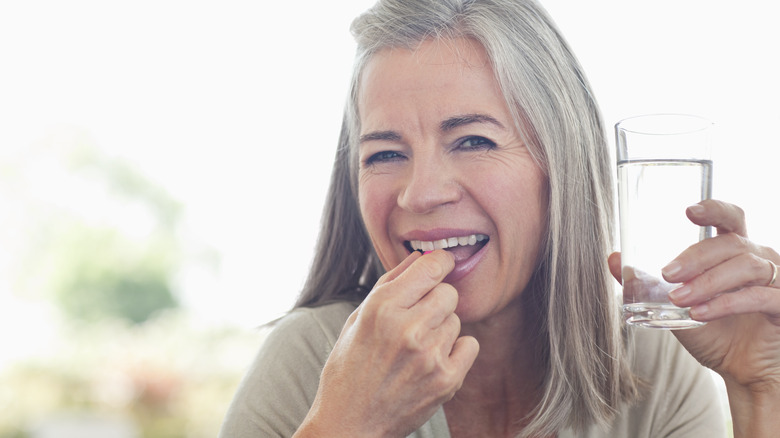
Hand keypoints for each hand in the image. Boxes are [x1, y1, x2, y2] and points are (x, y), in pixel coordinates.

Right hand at [297, 250, 478, 437]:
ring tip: (417, 347)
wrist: (349, 424)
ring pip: (456, 319)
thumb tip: (420, 256)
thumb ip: (390, 283)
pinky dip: (456, 350)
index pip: (430, 266)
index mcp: (381, 308)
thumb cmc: (349, 368)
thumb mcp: (357, 319)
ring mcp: (429, 355)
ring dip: (442, 328)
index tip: (442, 265)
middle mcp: (407, 328)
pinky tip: (433, 360)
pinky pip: (470, 345)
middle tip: (420, 317)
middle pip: (448, 292)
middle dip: (436, 300)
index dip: (440, 262)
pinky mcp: (446, 380)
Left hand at [609, 199, 779, 436]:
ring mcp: (777, 281)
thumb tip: (612, 259)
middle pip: (731, 243)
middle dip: (696, 256)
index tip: (689, 211)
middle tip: (668, 273)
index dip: (714, 209)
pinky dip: (727, 303)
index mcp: (735, 252)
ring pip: (746, 267)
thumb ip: (646, 283)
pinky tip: (701, 314)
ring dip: (708, 282)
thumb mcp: (672, 307)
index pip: (730, 218)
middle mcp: (760, 260)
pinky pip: (759, 296)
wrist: (740, 371)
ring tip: (679, 299)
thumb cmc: (714, 333)